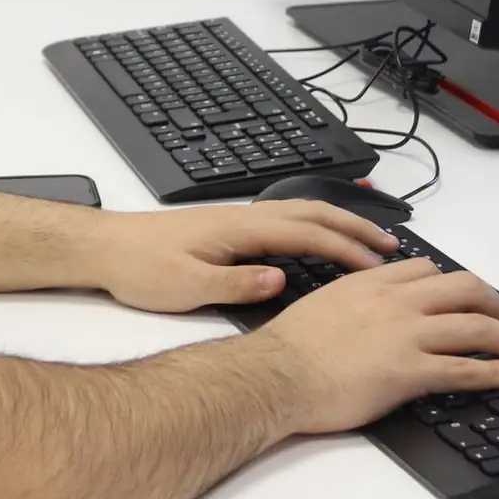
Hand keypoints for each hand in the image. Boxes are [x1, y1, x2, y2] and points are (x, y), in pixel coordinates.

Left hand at [90, 200, 400, 313]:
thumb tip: (280, 280)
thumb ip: (236, 284)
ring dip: (338, 223)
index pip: (307, 232)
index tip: (378, 265)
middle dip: (356, 227)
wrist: (107, 247)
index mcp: (240, 228)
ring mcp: (238, 218)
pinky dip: (314, 225)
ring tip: (368, 241)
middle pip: (313, 212)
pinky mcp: (229, 227)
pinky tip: (320, 240)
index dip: (347, 248)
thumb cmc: (141, 267)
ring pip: (301, 211)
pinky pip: (285, 220)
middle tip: (392, 246)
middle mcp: (244, 216)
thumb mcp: (186, 287)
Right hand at [260, 260, 498, 433]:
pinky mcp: (409, 371)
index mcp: (372, 282)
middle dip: (496, 303)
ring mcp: (406, 335)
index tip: (465, 298)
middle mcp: (396, 302)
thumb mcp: (324, 303)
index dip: (454, 284)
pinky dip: (498, 371)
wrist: (277, 374)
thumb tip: (366, 311)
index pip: (427, 270)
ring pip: (477, 327)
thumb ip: (354, 300)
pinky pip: (465, 368)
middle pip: (465, 289)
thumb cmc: (290, 347)